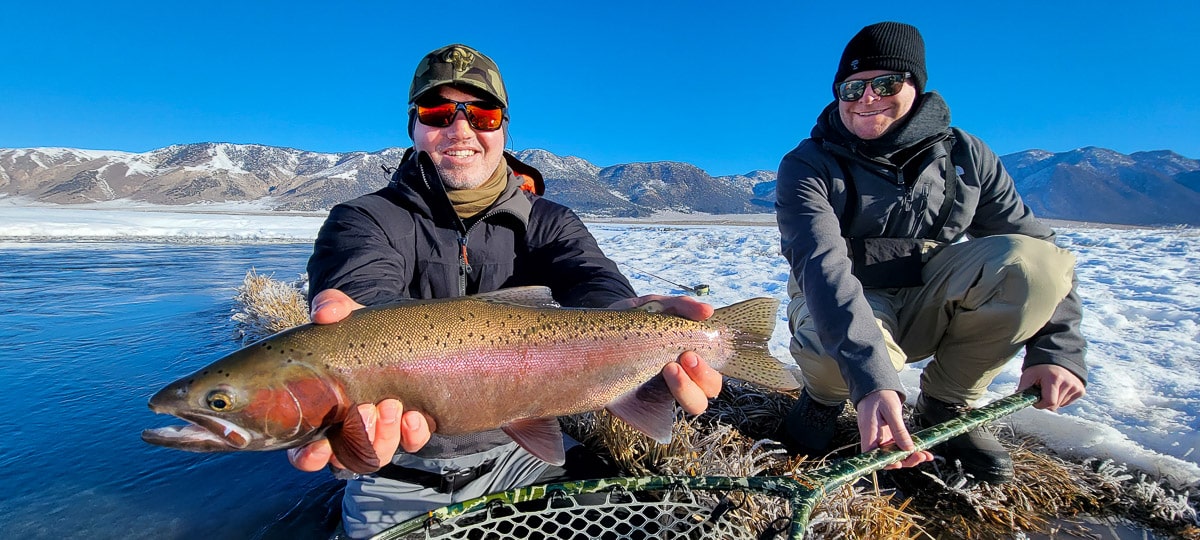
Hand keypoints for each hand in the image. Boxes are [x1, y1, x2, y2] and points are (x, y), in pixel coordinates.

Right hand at [288, 289, 432, 472]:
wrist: (401, 329)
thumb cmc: (361, 331)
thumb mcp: (346, 315)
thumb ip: (331, 307)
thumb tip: (325, 314)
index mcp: (322, 412)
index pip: (307, 451)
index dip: (309, 457)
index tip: (317, 448)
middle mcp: (350, 428)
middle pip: (347, 457)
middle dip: (359, 438)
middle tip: (368, 409)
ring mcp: (381, 430)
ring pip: (378, 454)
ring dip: (384, 437)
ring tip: (392, 406)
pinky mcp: (410, 426)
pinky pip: (412, 443)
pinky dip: (413, 434)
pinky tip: (416, 417)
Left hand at [610, 295, 721, 414]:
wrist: (593, 333)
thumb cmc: (632, 319)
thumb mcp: (654, 306)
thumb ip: (679, 305)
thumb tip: (707, 311)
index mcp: (690, 359)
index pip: (714, 373)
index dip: (711, 369)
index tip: (691, 352)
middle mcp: (682, 380)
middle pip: (708, 392)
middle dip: (702, 377)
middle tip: (681, 360)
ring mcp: (663, 394)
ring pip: (693, 405)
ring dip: (686, 390)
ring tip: (668, 369)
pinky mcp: (641, 406)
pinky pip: (657, 418)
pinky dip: (654, 409)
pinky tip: (640, 390)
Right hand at [855, 390, 933, 468]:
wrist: (876, 388)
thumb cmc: (880, 396)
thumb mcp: (891, 411)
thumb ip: (899, 430)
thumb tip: (908, 448)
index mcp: (868, 432)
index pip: (871, 455)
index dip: (884, 462)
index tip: (899, 463)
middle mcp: (873, 438)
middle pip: (885, 457)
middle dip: (904, 460)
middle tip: (920, 456)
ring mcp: (881, 438)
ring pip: (894, 454)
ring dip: (909, 457)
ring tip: (925, 455)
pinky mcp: (888, 437)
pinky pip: (898, 447)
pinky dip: (910, 450)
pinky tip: (923, 450)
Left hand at [1018, 364, 1085, 410]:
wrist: (1057, 358)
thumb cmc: (1040, 368)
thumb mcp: (1029, 374)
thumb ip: (1023, 388)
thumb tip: (1019, 401)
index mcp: (1054, 378)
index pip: (1049, 402)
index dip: (1040, 404)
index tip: (1035, 399)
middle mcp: (1068, 383)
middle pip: (1054, 406)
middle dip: (1045, 402)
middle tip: (1042, 390)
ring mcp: (1076, 387)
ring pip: (1060, 405)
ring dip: (1053, 399)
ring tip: (1051, 387)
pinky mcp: (1081, 390)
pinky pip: (1067, 403)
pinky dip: (1061, 398)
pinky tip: (1059, 388)